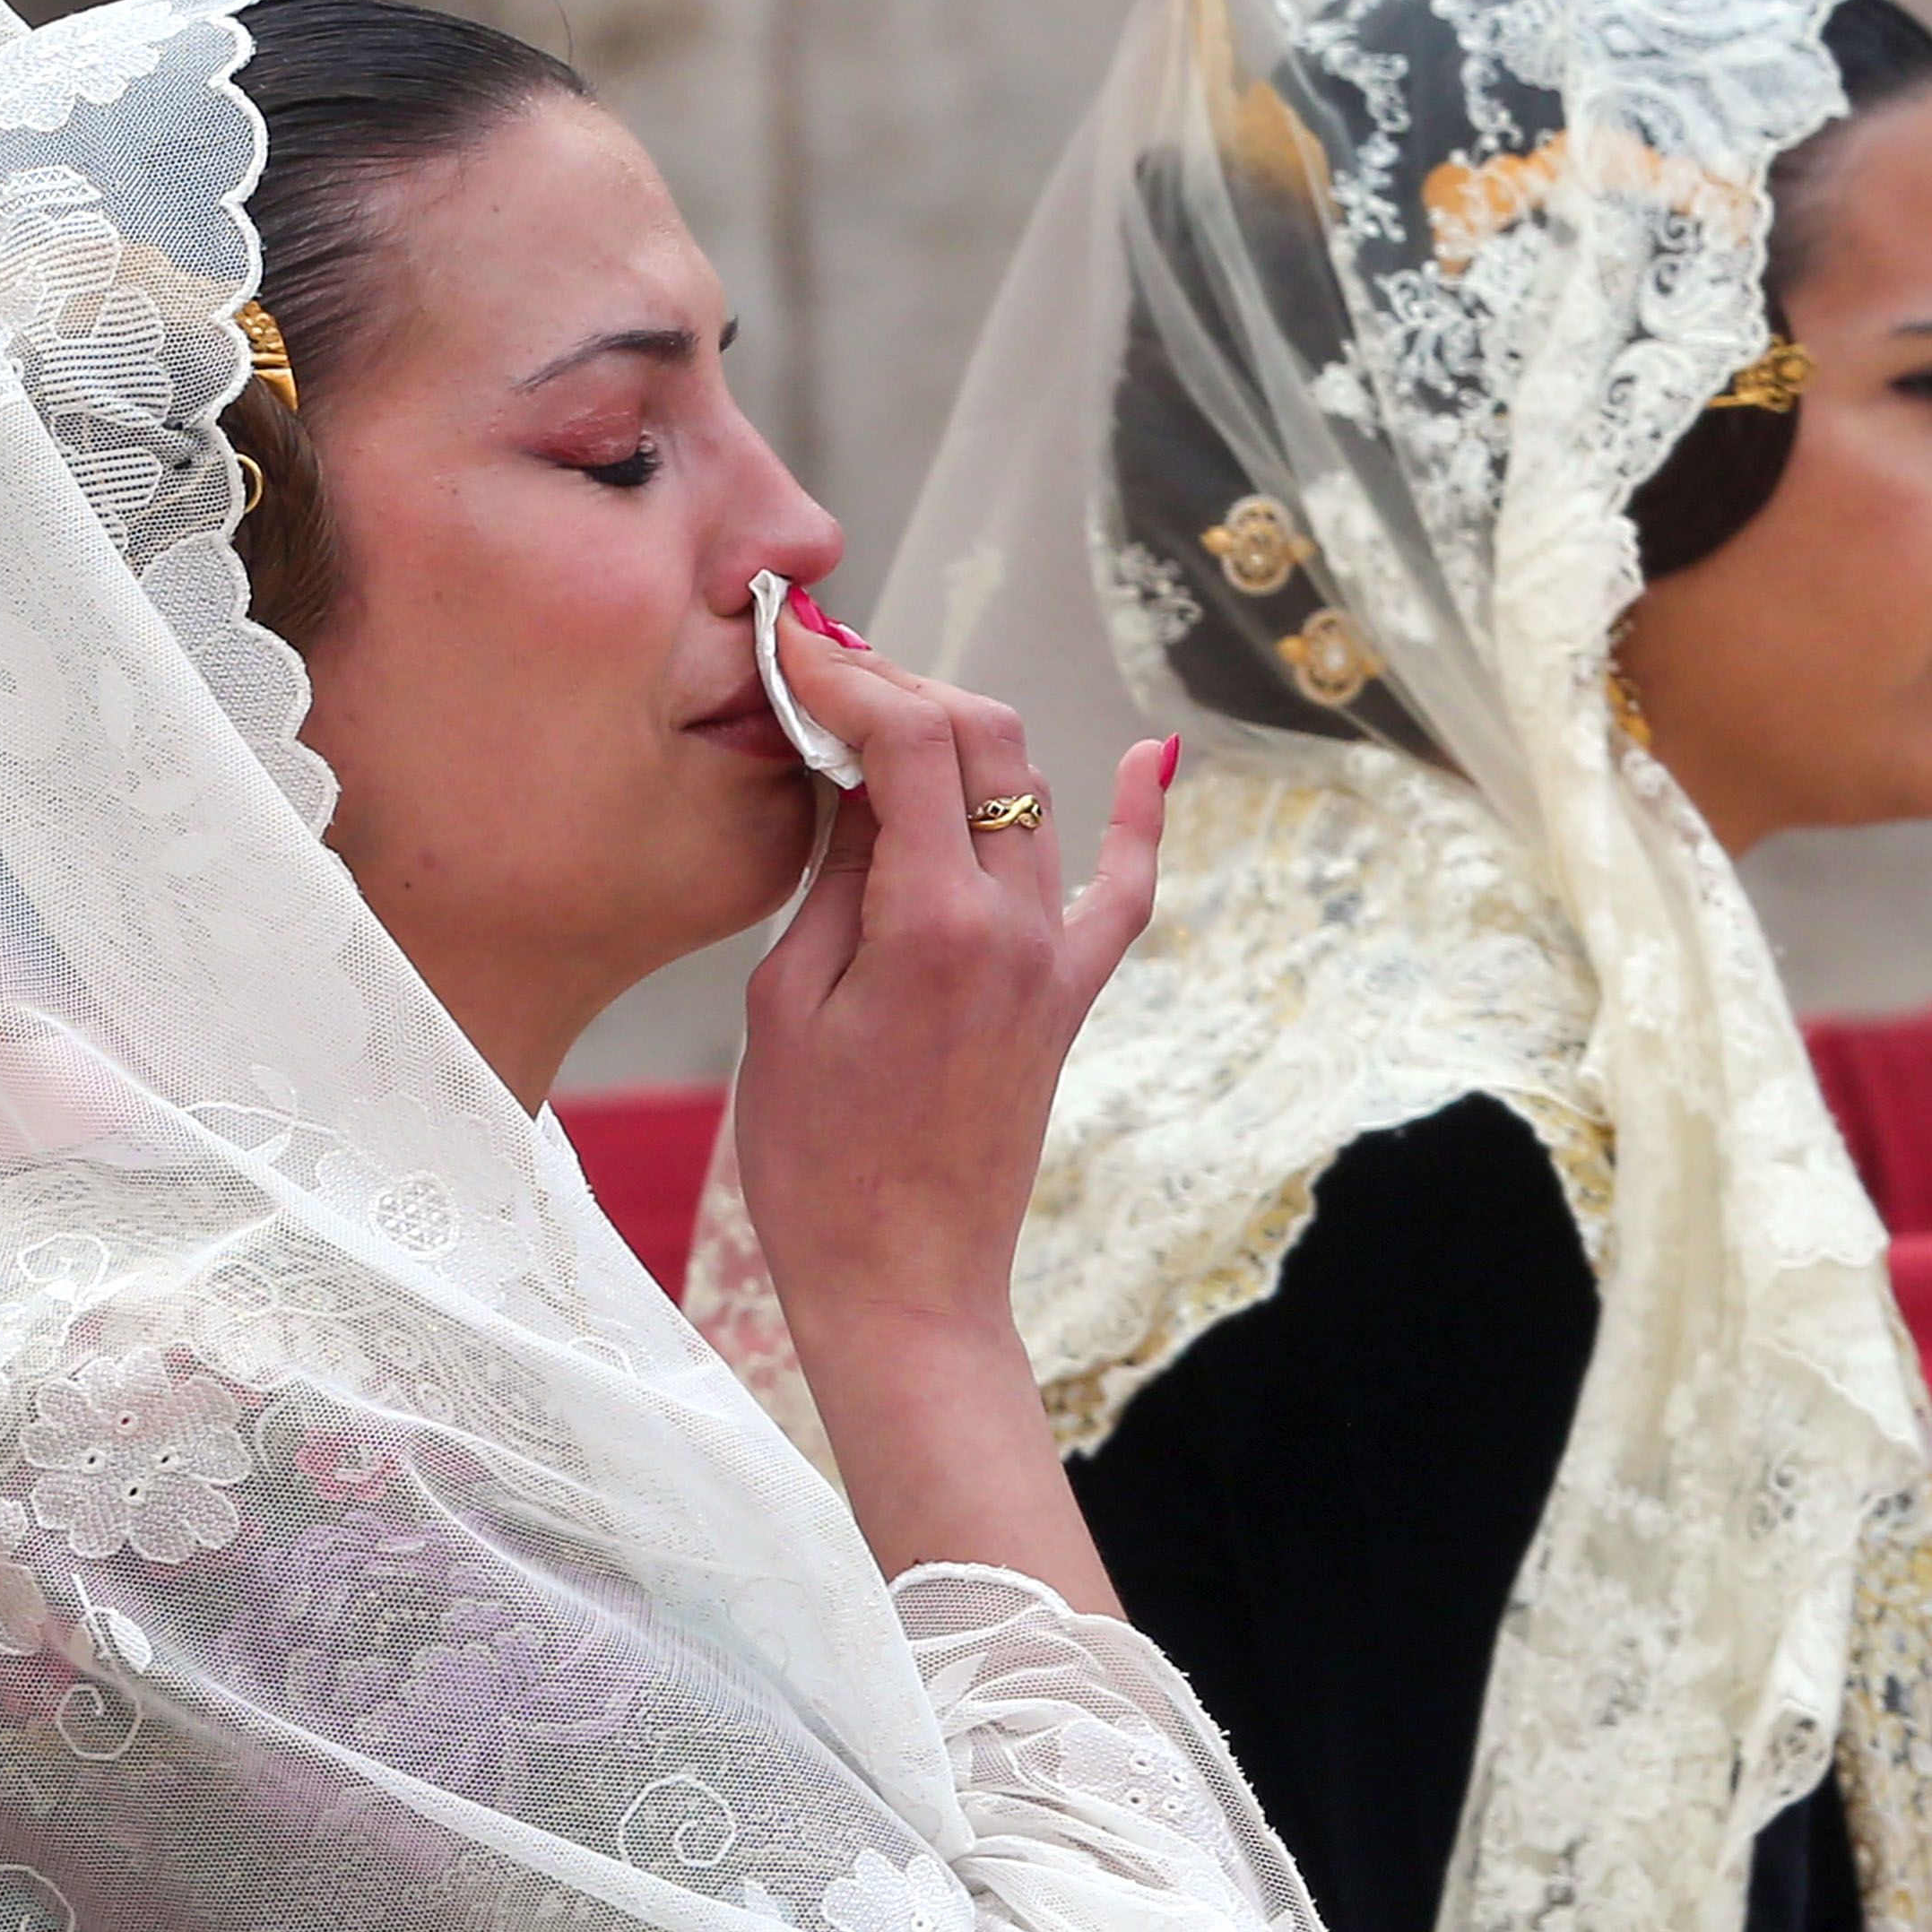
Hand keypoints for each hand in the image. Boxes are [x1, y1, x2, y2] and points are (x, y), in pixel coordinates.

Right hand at [729, 599, 1173, 1601]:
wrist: (901, 1284)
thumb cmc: (815, 1166)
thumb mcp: (782, 1005)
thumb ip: (827, 876)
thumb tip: (843, 776)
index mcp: (933, 925)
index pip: (911, 740)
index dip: (848, 676)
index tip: (792, 647)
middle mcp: (1014, 925)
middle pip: (982, 741)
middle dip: (903, 686)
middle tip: (825, 675)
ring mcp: (1053, 960)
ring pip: (1030, 791)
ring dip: (963, 734)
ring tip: (886, 717)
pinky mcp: (1066, 998)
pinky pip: (1118, 890)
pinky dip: (1136, 817)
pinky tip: (1149, 760)